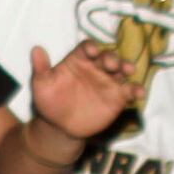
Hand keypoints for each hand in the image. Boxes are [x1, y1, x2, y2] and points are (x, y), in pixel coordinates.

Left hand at [28, 40, 142, 141]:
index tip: (92, 51)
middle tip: (111, 64)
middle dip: (111, 57)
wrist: (59, 126)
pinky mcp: (118, 97)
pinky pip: (130, 91)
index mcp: (78, 60)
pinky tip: (138, 92)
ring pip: (121, 70)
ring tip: (128, 70)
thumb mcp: (41, 85)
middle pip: (107, 57)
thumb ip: (40, 68)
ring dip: (126, 67)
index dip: (90, 47)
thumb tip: (35, 49)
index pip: (86, 48)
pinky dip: (136, 90)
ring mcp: (108, 82)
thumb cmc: (49, 102)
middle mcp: (96, 67)